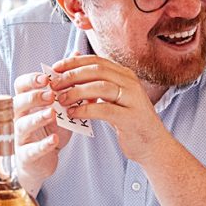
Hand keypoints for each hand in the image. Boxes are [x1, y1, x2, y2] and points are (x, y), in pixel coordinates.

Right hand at [13, 71, 71, 194]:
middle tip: (50, 94)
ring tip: (52, 113)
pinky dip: (43, 145)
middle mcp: (17, 117)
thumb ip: (65, 83)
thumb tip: (76, 54)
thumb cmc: (49, 129)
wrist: (42, 161)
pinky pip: (32, 150)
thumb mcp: (59, 105)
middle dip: (33, 97)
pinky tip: (54, 140)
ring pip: (22, 125)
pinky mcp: (25, 156)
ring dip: (37, 118)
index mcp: (25, 102)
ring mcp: (19, 137)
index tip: (47, 78)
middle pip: (18, 103)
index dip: (31, 81)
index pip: (20, 86)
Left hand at [51, 54, 169, 163]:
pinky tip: (72, 113)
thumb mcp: (113, 100)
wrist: (152, 145)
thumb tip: (70, 73)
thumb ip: (96, 85)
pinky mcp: (130, 117)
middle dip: (71, 75)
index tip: (55, 68)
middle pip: (96, 70)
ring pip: (100, 87)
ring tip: (60, 99)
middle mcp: (130, 83)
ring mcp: (133, 99)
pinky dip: (85, 110)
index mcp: (125, 75)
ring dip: (76, 91)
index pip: (96, 61)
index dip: (73, 62)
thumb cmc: (129, 121)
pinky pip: (103, 109)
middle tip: (53, 84)